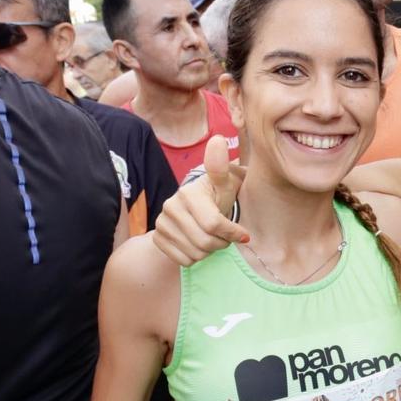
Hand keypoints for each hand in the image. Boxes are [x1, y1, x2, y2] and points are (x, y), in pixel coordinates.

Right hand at [154, 135, 247, 265]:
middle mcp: (170, 206)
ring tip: (212, 238)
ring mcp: (161, 223)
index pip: (214, 224)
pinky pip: (183, 260)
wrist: (194, 210)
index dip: (232, 233)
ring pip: (195, 254)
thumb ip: (221, 167)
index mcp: (189, 193)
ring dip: (209, 251)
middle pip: (205, 242)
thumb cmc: (216, 197)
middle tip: (226, 236)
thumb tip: (217, 140)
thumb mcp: (224, 184)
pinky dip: (195, 257)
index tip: (243, 234)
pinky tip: (198, 244)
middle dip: (221, 243)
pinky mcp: (157, 238)